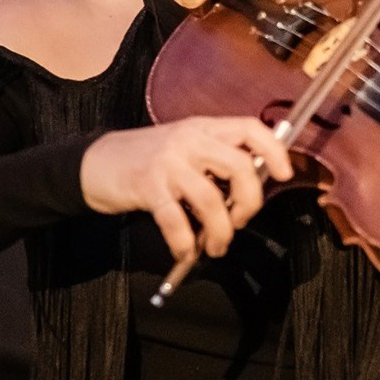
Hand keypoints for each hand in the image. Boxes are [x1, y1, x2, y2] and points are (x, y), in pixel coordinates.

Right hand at [80, 118, 293, 270]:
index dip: (274, 151)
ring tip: (217, 246)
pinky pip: (176, 221)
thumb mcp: (186, 148)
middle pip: (240, 166)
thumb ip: (217, 162)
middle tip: (241, 221)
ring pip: (212, 200)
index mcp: (205, 128)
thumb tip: (253, 192)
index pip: (251, 128)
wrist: (95, 163)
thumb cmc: (149, 160)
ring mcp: (167, 162)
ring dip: (221, 232)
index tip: (284, 174)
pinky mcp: (146, 186)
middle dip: (250, 202)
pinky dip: (186, 243)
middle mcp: (189, 139)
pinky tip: (186, 251)